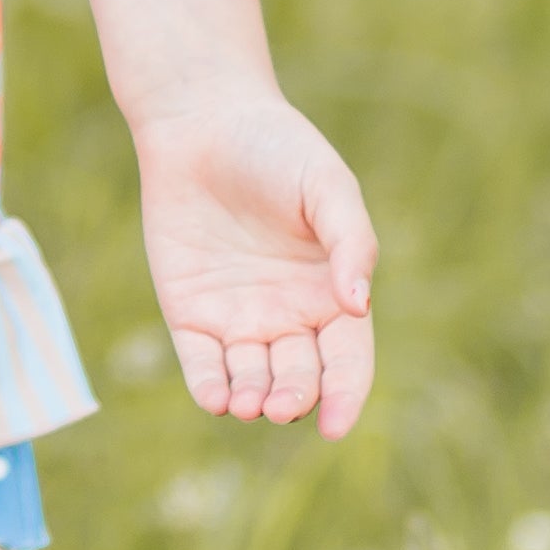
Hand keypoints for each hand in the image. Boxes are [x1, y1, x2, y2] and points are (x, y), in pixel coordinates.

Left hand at [133, 81, 377, 438]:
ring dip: (252, 400)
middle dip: (293, 399)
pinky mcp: (190, 313)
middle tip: (281, 406)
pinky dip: (209, 387)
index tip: (337, 427)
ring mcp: (238, 319)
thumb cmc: (277, 149)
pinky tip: (215, 398)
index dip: (346, 398)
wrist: (203, 122)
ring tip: (248, 405)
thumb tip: (359, 306)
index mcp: (332, 294)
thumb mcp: (327, 187)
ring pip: (251, 380)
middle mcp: (288, 317)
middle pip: (299, 378)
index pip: (347, 362)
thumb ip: (351, 243)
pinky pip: (201, 363)